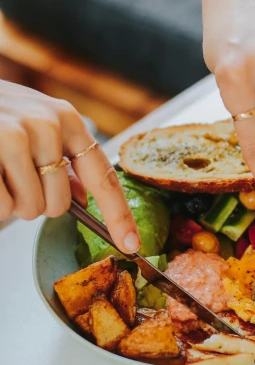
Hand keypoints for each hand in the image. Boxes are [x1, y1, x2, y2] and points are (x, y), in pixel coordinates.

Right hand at [0, 81, 140, 252]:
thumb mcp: (36, 123)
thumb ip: (63, 157)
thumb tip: (85, 197)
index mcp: (67, 120)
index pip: (102, 176)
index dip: (119, 215)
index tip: (131, 244)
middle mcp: (47, 125)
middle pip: (59, 204)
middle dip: (36, 204)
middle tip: (15, 179)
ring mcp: (15, 136)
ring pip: (29, 208)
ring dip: (12, 203)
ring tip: (0, 173)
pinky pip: (2, 207)